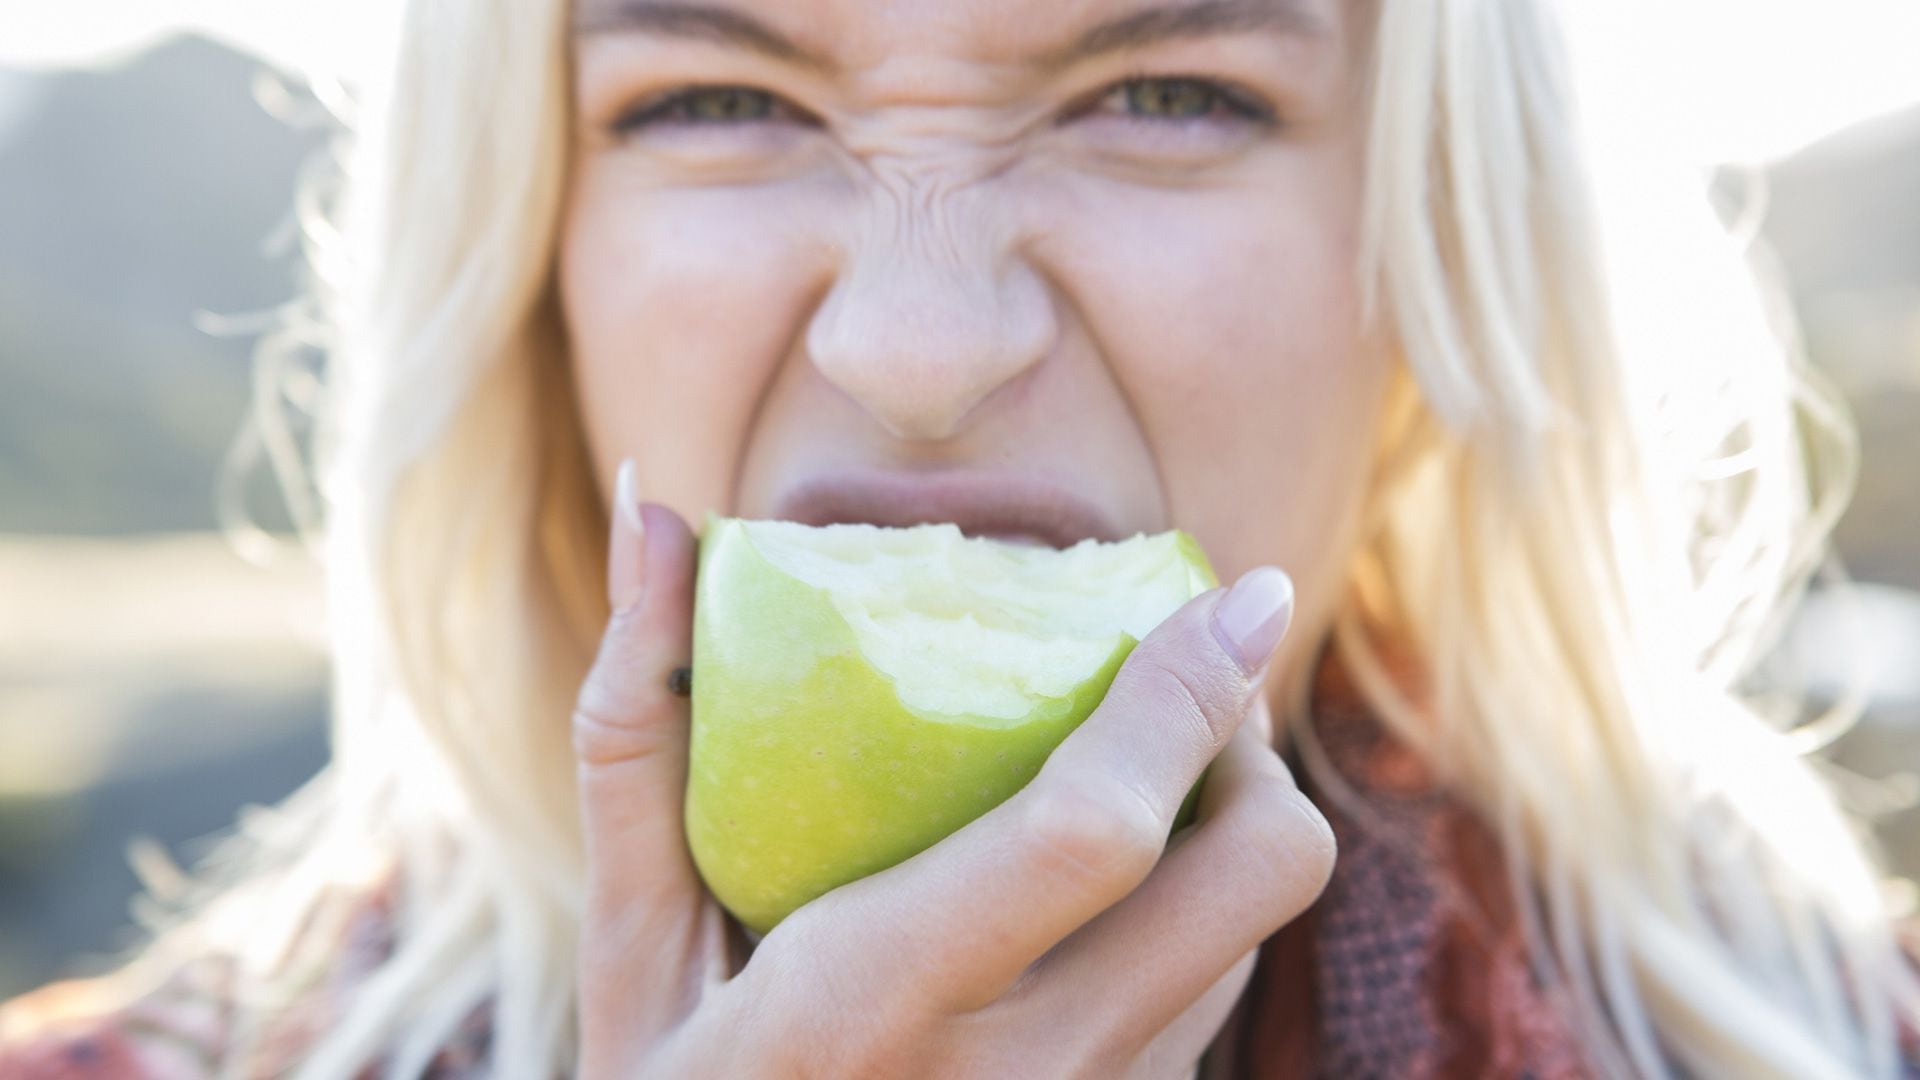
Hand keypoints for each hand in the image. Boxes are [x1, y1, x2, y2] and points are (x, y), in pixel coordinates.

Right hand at [572, 469, 1335, 1078]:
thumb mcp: (628, 938)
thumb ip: (639, 727)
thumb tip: (651, 509)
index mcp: (873, 1002)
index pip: (1091, 832)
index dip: (1185, 695)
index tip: (1239, 592)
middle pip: (1259, 876)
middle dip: (1248, 746)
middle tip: (1166, 690)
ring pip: (1253, 937)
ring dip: (1221, 828)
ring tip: (1125, 768)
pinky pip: (1211, 1002)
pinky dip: (1186, 912)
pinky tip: (1095, 890)